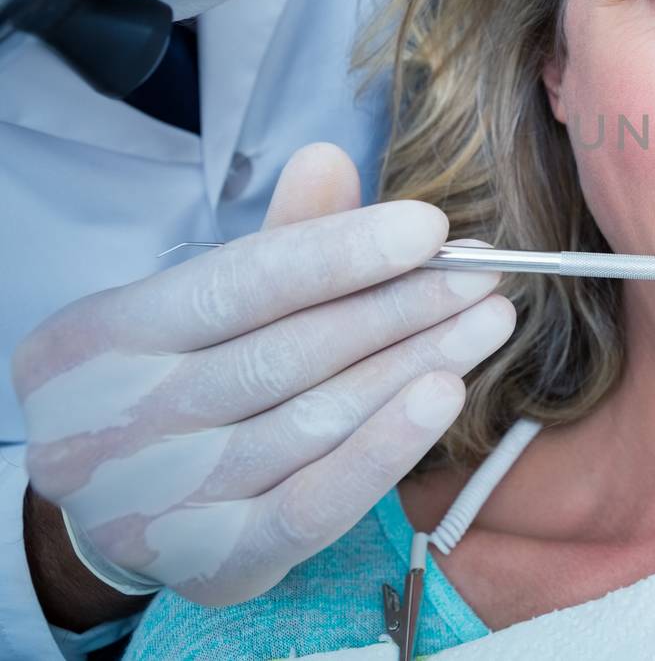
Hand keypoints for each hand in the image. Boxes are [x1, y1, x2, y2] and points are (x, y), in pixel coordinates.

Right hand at [12, 144, 514, 604]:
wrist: (104, 513)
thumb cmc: (170, 383)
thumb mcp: (196, 305)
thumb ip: (273, 240)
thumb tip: (329, 158)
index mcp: (104, 336)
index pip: (241, 284)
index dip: (341, 253)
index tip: (432, 228)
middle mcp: (120, 421)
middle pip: (291, 351)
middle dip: (402, 306)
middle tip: (484, 275)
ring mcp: (162, 500)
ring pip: (316, 420)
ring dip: (416, 364)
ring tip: (486, 323)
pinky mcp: (216, 562)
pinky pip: (317, 503)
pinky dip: (385, 449)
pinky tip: (446, 395)